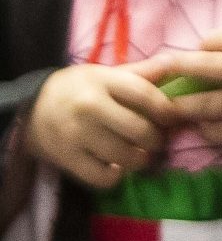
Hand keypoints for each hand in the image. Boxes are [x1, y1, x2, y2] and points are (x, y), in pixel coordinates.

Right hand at [26, 64, 175, 188]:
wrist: (30, 107)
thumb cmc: (78, 90)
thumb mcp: (105, 75)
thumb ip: (140, 73)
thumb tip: (173, 63)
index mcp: (101, 81)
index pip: (145, 95)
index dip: (167, 110)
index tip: (171, 119)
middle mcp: (88, 105)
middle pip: (140, 131)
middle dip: (155, 140)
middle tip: (153, 141)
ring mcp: (76, 132)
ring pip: (126, 156)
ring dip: (139, 160)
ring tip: (137, 154)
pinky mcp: (66, 156)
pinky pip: (103, 177)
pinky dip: (114, 176)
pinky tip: (114, 167)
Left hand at [135, 28, 221, 157]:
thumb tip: (202, 48)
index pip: (217, 38)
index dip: (202, 45)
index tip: (199, 54)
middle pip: (199, 65)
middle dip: (174, 67)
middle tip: (159, 70)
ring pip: (200, 103)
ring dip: (182, 106)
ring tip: (173, 108)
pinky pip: (214, 130)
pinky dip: (205, 130)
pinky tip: (206, 128)